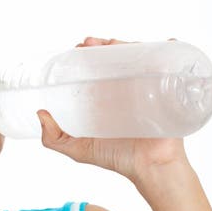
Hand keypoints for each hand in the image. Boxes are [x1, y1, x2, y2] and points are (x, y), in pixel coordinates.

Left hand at [36, 36, 189, 182]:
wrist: (149, 168)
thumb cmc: (118, 159)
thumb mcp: (80, 149)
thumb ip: (55, 138)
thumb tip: (40, 114)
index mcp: (109, 97)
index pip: (99, 66)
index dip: (88, 53)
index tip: (77, 48)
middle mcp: (129, 88)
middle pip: (119, 56)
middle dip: (105, 44)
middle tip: (90, 44)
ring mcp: (149, 86)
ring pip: (142, 55)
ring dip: (129, 42)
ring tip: (113, 43)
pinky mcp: (168, 88)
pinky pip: (172, 63)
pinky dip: (171, 48)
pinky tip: (165, 41)